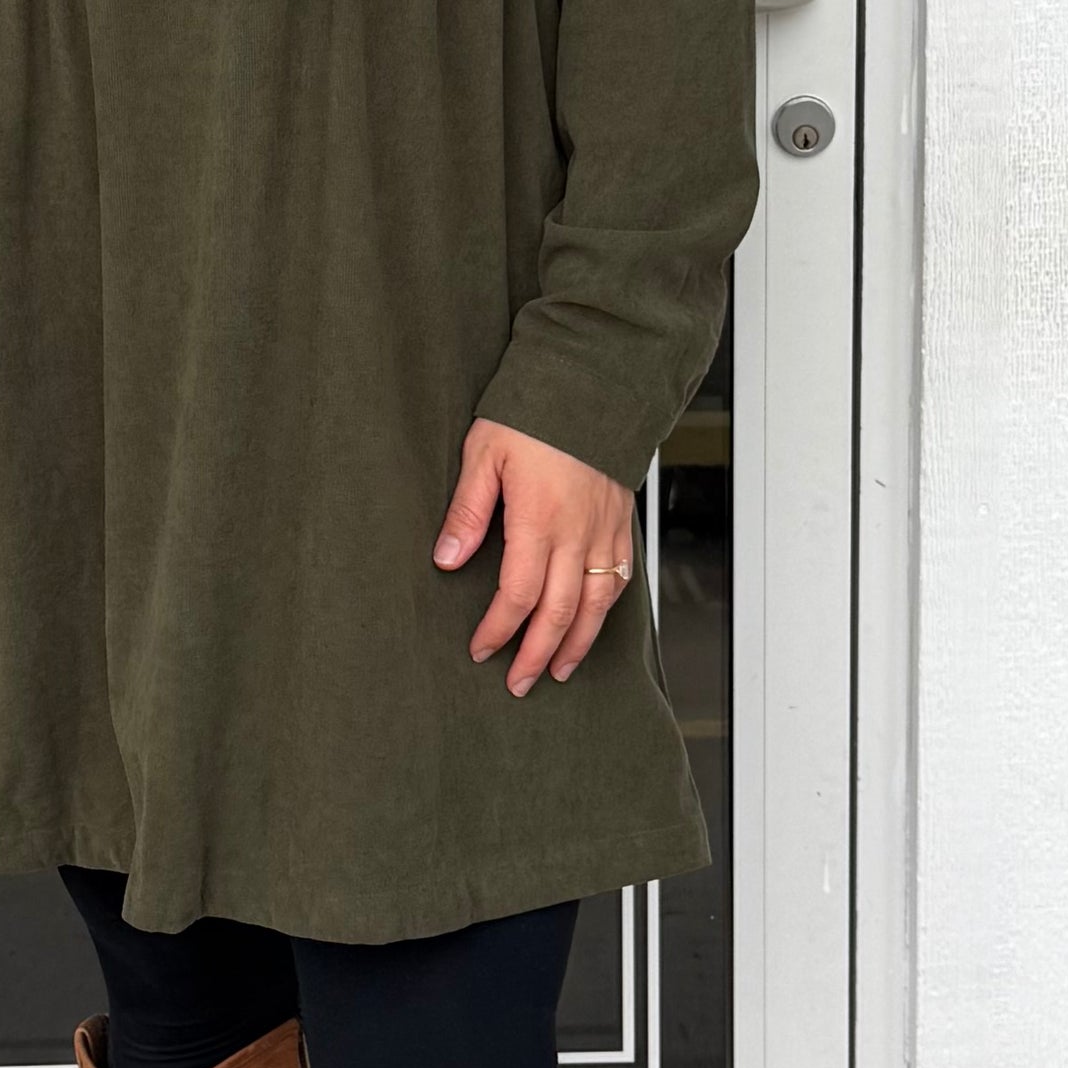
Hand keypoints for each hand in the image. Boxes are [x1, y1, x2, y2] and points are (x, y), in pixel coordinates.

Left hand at [435, 420, 636, 697]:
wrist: (593, 384)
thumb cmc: (535, 414)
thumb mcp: (484, 454)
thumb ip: (467, 512)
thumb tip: (447, 560)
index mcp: (538, 521)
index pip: (517, 596)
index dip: (498, 630)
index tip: (480, 649)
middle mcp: (577, 534)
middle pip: (559, 613)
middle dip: (537, 655)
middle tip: (519, 682)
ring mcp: (604, 531)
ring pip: (595, 605)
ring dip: (576, 644)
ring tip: (559, 670)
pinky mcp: (620, 523)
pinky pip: (619, 579)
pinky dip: (606, 610)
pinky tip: (592, 623)